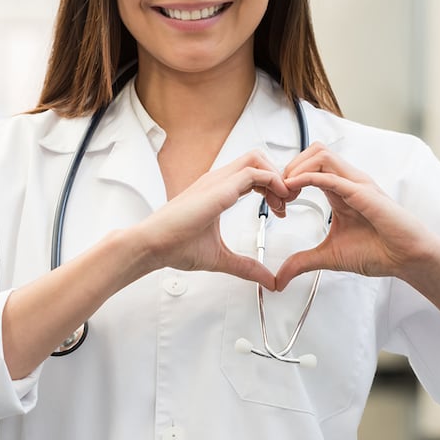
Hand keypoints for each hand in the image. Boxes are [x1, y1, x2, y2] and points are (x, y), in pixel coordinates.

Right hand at [133, 150, 289, 290]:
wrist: (152, 245)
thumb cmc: (174, 246)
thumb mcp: (220, 257)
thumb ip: (246, 266)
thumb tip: (267, 280)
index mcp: (216, 190)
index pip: (252, 174)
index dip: (272, 186)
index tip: (281, 208)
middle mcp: (217, 180)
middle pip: (257, 158)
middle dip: (278, 175)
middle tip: (288, 201)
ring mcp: (216, 181)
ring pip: (256, 158)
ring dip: (276, 176)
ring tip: (285, 199)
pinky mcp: (218, 189)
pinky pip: (253, 173)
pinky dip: (272, 181)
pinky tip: (278, 201)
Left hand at [275, 143, 439, 290]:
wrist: (409, 259)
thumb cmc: (380, 252)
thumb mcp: (329, 256)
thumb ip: (302, 262)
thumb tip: (280, 278)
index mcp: (339, 190)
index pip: (308, 165)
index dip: (287, 178)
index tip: (277, 202)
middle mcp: (348, 181)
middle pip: (312, 152)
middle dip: (288, 167)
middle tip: (279, 194)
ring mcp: (357, 184)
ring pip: (320, 154)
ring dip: (296, 168)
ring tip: (286, 192)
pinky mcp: (364, 192)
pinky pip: (332, 175)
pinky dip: (308, 177)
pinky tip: (294, 188)